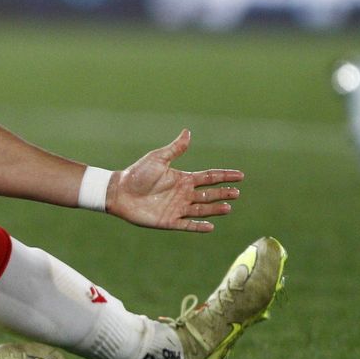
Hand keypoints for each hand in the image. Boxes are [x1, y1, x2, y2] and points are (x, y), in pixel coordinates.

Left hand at [107, 129, 242, 232]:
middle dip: (223, 193)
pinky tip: (211, 226)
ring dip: (215, 209)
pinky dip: (199, 226)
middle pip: (209, 194)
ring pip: (202, 209)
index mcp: (183, 179)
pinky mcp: (169, 221)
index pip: (209, 177)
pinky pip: (188, 225)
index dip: (224, 176)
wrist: (119, 191)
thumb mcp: (157, 159)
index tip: (241, 175)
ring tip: (228, 208)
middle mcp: (183, 194)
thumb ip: (175, 149)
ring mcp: (177, 208)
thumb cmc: (136, 173)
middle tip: (237, 193)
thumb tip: (188, 132)